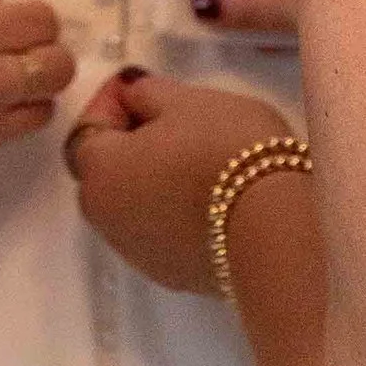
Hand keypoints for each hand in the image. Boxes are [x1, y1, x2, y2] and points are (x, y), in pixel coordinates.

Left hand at [65, 70, 296, 294]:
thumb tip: (132, 97)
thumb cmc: (226, 151)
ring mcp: (139, 255)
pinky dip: (173, 211)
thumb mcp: (188, 100)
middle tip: (169, 121)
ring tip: (194, 158)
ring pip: (133, 205)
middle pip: (106, 173)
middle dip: (130, 144)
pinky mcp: (174, 277)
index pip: (88, 130)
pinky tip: (208, 195)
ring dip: (151, 180)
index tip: (137, 88)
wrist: (277, 235)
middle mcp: (106, 221)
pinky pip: (161, 232)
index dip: (111, 104)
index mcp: (99, 174)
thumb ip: (147, 93)